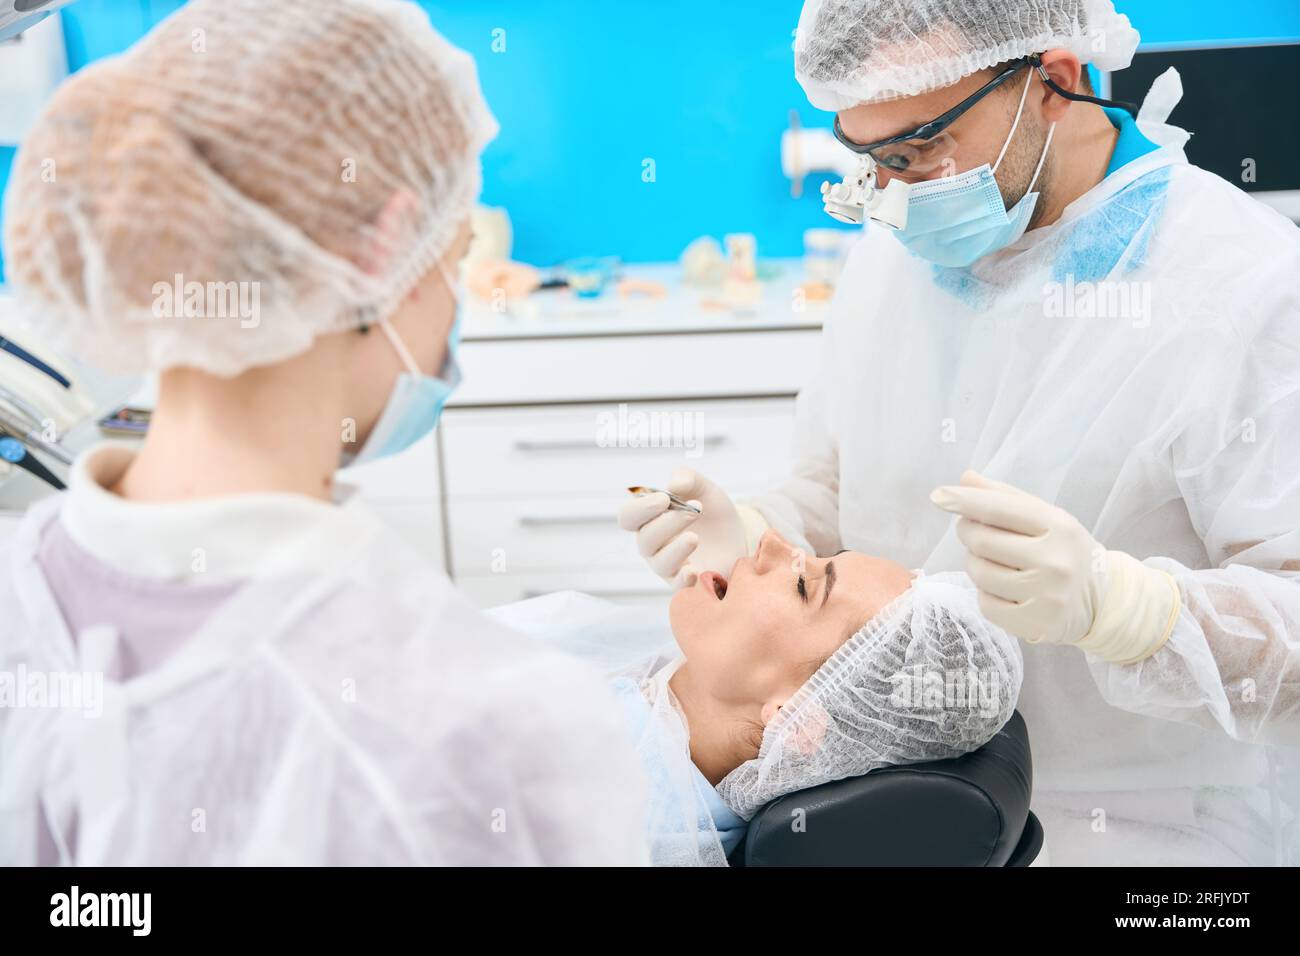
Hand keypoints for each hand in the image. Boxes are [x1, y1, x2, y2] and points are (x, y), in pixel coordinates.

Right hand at [617, 468, 749, 588]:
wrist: (737, 536)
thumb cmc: (711, 512)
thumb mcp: (705, 489)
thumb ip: (688, 479)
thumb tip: (673, 486)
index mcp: (649, 520)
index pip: (628, 517)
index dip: (641, 509)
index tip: (664, 499)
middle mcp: (653, 544)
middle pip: (646, 539)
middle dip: (668, 523)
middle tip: (695, 510)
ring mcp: (668, 565)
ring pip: (660, 563)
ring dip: (676, 549)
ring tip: (695, 537)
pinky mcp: (686, 581)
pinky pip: (677, 586)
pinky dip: (683, 579)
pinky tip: (693, 570)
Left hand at [930, 472, 1179, 663]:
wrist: (1099, 600)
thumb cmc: (1060, 550)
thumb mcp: (1043, 517)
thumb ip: (1003, 497)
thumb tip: (965, 478)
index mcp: (1058, 526)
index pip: (1000, 509)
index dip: (965, 501)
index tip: (937, 496)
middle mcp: (1055, 561)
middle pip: (981, 541)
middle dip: (968, 534)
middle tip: (975, 534)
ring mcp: (1046, 595)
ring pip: (979, 573)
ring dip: (976, 564)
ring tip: (995, 563)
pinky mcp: (1035, 624)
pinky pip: (985, 604)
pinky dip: (985, 594)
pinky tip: (1003, 590)